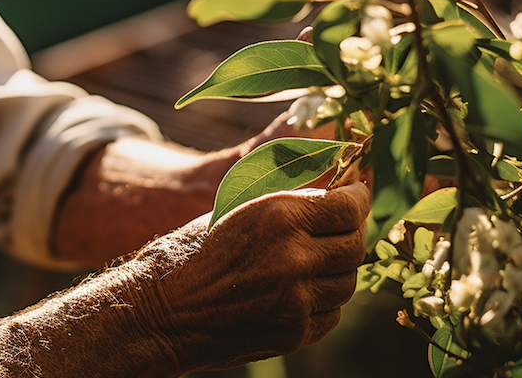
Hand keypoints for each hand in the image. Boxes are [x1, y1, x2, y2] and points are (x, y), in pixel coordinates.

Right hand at [123, 181, 369, 372]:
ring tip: (313, 262)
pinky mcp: (294, 333)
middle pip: (355, 245)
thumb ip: (287, 200)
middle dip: (351, 234)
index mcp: (279, 216)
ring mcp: (296, 300)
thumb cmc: (192, 253)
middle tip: (338, 229)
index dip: (359, 199)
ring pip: (347, 282)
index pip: (349, 206)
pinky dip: (323, 301)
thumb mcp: (235, 209)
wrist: (161, 313)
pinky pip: (331, 314)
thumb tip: (334, 189)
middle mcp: (294, 257)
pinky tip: (298, 291)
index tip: (357, 195)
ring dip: (337, 270)